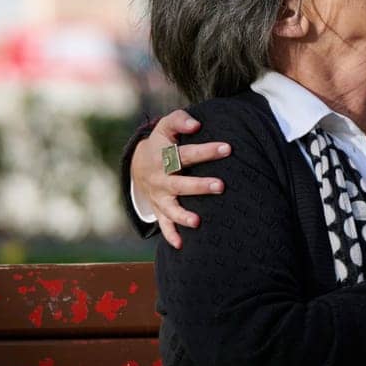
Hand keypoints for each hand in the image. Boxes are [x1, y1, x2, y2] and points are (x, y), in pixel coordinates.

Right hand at [131, 109, 229, 248]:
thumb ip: (180, 120)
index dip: (207, 151)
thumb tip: (196, 125)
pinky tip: (181, 245)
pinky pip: (163, 224)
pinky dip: (170, 235)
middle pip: (180, 184)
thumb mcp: (166, 126)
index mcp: (164, 157)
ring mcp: (159, 196)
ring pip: (171, 208)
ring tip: (198, 222)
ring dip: (183, 215)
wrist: (138, 164)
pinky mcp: (159, 209)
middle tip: (221, 186)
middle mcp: (161, 179)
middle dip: (200, 186)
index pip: (187, 154)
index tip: (227, 148)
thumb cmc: (162, 142)